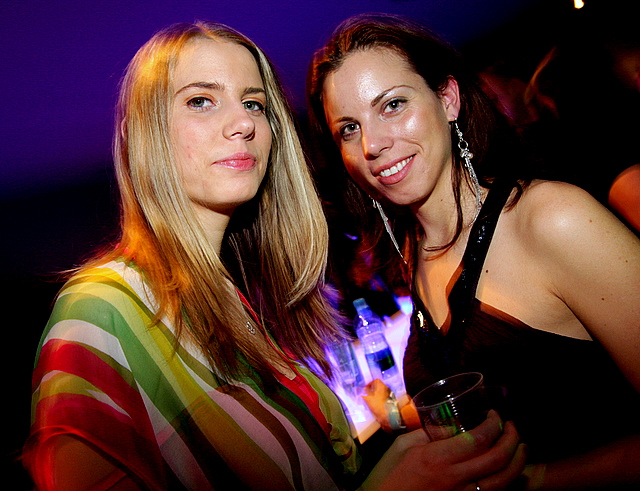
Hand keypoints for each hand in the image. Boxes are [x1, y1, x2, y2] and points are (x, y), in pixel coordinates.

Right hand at [361, 410, 526, 490]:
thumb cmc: (389, 476)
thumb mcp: (402, 447)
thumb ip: (428, 433)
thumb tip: (449, 422)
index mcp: (438, 459)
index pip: (479, 438)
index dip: (494, 424)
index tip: (495, 414)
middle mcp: (455, 478)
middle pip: (498, 458)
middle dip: (512, 439)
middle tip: (512, 426)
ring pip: (504, 481)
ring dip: (518, 461)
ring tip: (521, 447)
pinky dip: (508, 481)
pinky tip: (508, 470)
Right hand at [362, 379, 392, 431]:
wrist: (388, 415)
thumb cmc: (377, 404)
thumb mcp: (367, 398)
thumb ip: (362, 392)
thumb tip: (358, 389)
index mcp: (381, 385)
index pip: (375, 381)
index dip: (369, 384)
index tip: (365, 389)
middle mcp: (386, 388)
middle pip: (377, 387)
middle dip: (371, 390)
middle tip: (366, 395)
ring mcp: (389, 395)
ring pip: (380, 393)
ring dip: (375, 395)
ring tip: (370, 400)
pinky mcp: (390, 401)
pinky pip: (382, 398)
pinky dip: (378, 400)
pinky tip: (374, 405)